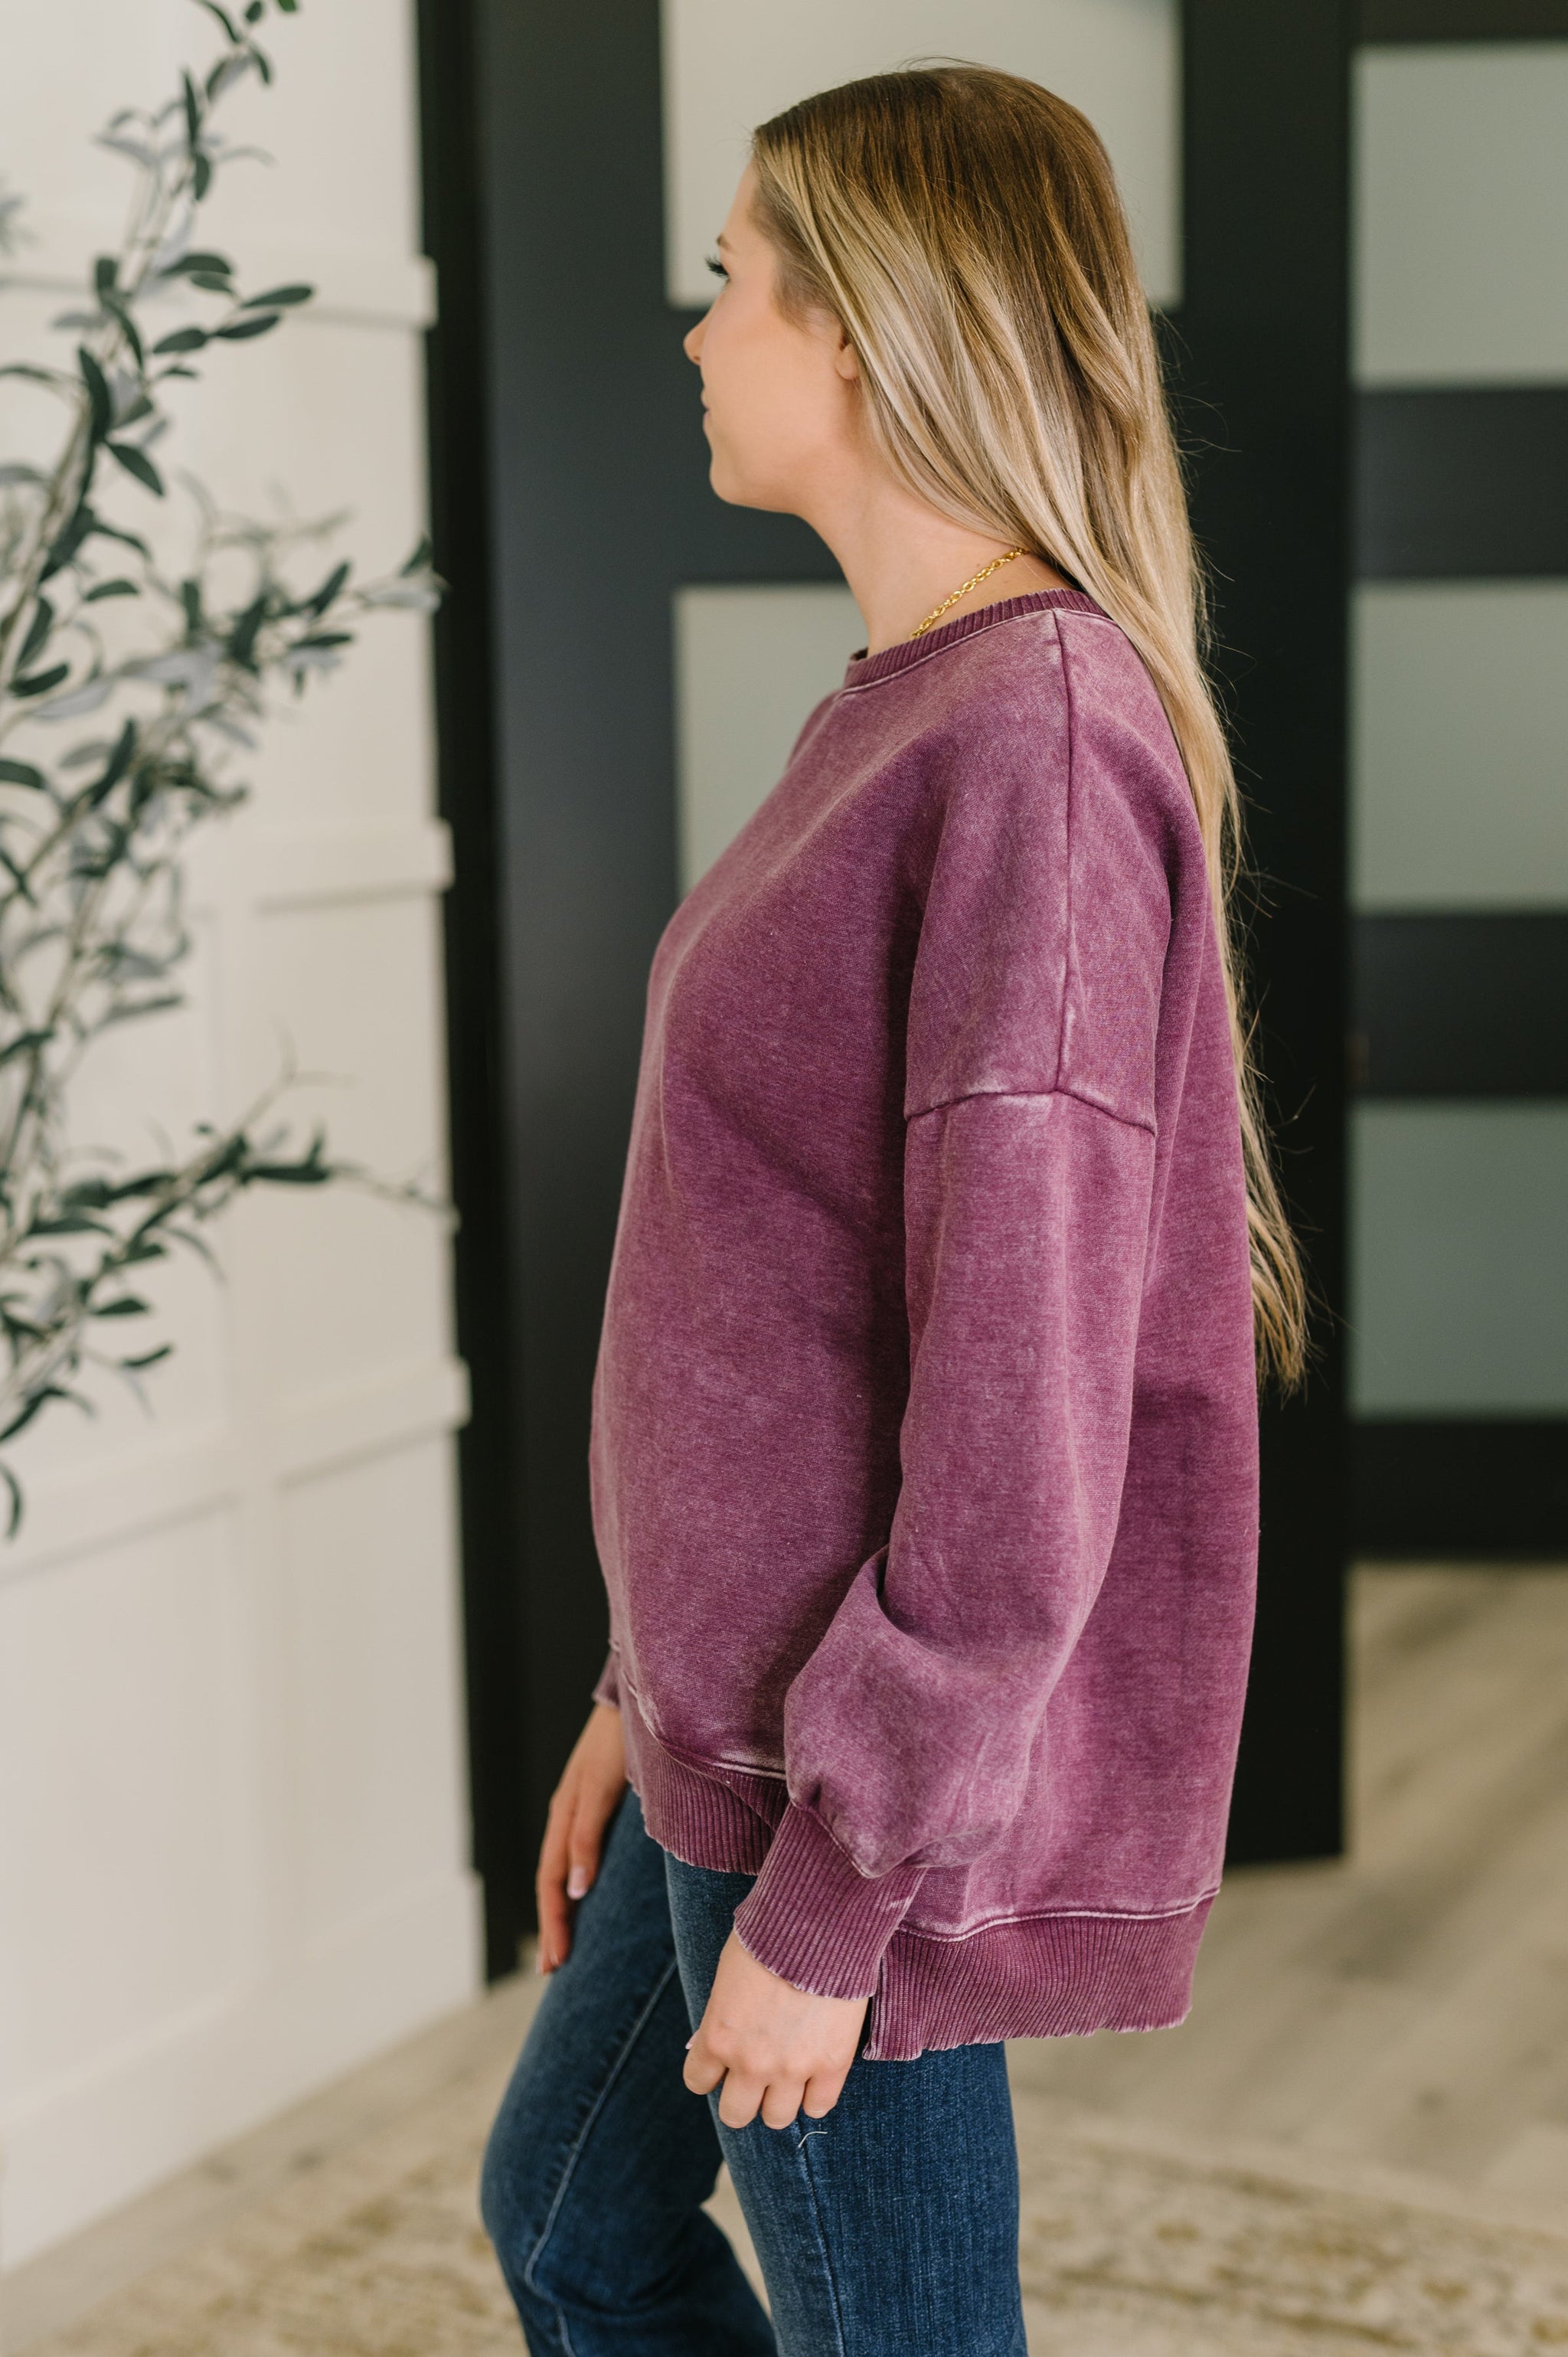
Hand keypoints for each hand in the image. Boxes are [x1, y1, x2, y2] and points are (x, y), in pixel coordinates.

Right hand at [536, 1702, 626, 1972]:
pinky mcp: (595, 1803)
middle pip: (554, 1881)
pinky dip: (575, 1883)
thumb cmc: (622, 1740)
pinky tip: (584, 1896)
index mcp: (564, 1814)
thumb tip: (576, 1890)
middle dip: (553, 1926)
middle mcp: (567, 1815)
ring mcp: (580, 1809)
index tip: (557, 1962)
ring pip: (563, 1869)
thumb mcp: (600, 1788)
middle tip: (553, 1970)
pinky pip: (577, 1853)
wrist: (638, 1698)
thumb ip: (586, 1835)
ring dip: (561, 1910)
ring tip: (563, 1946)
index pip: (552, 1882)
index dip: (553, 1922)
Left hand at [683, 1929, 868, 2128]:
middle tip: (756, 2075)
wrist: (818, 1922)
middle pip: (735, 2114)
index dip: (710, 2071)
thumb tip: (717, 2045)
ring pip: (777, 2118)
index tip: (722, 2061)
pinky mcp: (831, 2064)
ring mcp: (793, 2068)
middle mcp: (750, 2062)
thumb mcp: (727, 1977)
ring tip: (789, 2075)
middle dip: (742, 2096)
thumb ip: (721, 2019)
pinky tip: (815, 2074)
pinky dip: (816, 2095)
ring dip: (780, 2099)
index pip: (697, 2081)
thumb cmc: (767, 1938)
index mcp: (717, 2037)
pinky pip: (819, 2107)